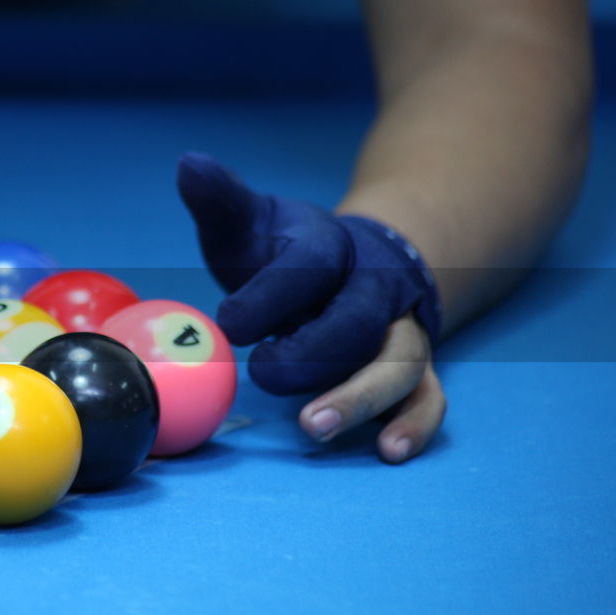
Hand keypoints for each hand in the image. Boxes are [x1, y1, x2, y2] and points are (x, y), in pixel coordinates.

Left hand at [177, 153, 444, 461]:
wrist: (355, 263)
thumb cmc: (287, 252)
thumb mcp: (252, 221)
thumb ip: (222, 200)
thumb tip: (188, 163)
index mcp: (330, 247)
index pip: (309, 266)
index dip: (269, 294)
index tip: (228, 321)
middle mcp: (373, 289)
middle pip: (357, 322)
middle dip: (312, 353)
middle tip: (263, 374)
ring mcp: (398, 332)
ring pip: (397, 364)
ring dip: (358, 398)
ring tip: (313, 428)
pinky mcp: (413, 370)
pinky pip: (427, 397)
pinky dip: (415, 424)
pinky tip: (388, 451)